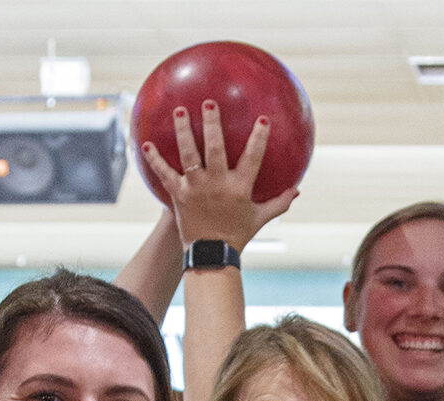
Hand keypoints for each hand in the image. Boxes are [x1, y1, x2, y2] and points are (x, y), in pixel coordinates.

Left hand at [140, 99, 297, 249]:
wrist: (211, 255)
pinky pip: (165, 173)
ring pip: (188, 154)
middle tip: (209, 103)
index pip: (252, 158)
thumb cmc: (237, 235)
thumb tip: (297, 190)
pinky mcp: (179, 195)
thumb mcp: (260, 218)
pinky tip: (145, 144)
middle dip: (212, 123)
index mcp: (240, 188)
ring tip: (180, 111)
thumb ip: (279, 203)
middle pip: (215, 148)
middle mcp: (217, 184)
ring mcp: (196, 188)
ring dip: (183, 131)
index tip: (262, 120)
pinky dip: (155, 159)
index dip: (258, 138)